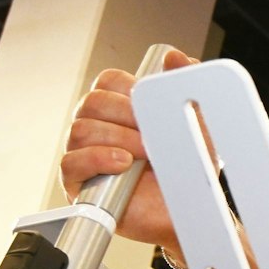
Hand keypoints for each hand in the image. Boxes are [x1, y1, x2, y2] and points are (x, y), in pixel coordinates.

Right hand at [60, 47, 197, 250]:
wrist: (189, 212)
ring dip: (118, 139)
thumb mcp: (197, 126)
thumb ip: (187, 87)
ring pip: (80, 130)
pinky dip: (98, 159)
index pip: (108, 81)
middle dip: (126, 117)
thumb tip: (175, 56)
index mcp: (119, 110)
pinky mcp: (79, 183)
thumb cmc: (186, 171)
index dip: (129, 89)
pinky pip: (71, 163)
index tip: (151, 105)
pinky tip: (123, 164)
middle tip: (153, 135)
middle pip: (92, 103)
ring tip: (144, 155)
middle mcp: (98, 129)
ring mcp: (85, 154)